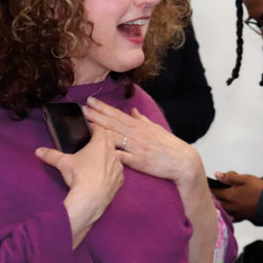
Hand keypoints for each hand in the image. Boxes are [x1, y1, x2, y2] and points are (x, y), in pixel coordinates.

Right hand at [35, 125, 123, 247]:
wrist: (91, 198)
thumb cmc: (79, 177)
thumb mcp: (63, 163)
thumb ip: (51, 155)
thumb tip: (39, 151)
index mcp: (100, 144)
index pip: (100, 129)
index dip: (94, 127)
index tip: (90, 128)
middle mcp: (113, 152)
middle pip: (109, 141)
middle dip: (102, 141)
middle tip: (92, 143)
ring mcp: (118, 166)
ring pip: (114, 156)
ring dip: (108, 156)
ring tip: (97, 160)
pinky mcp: (120, 179)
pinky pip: (117, 172)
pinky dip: (111, 171)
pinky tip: (103, 175)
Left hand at [83, 97, 202, 186]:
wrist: (182, 161)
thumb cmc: (169, 146)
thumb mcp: (156, 129)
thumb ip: (142, 120)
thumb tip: (133, 111)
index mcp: (140, 126)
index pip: (117, 114)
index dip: (103, 107)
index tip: (90, 101)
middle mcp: (136, 134)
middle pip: (112, 123)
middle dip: (95, 115)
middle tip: (80, 108)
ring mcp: (136, 147)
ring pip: (113, 137)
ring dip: (98, 130)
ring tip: (83, 124)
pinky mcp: (137, 161)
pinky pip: (120, 156)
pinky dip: (108, 152)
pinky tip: (96, 149)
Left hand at [211, 172, 262, 221]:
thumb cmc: (260, 190)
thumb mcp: (245, 179)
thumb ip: (230, 177)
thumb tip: (218, 175)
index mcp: (230, 196)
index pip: (214, 192)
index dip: (209, 187)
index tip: (206, 184)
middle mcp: (230, 206)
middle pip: (215, 202)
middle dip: (211, 196)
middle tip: (209, 191)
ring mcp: (235, 213)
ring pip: (221, 210)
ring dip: (217, 205)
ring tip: (216, 200)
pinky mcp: (241, 217)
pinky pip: (228, 217)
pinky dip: (225, 213)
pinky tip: (226, 210)